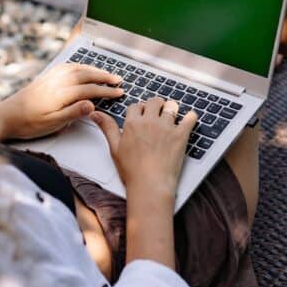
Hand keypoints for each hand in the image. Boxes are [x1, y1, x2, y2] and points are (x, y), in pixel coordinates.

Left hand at [0, 63, 123, 140]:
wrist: (6, 116)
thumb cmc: (28, 123)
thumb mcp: (53, 124)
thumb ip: (73, 113)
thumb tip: (92, 104)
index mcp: (60, 94)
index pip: (90, 89)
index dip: (106, 91)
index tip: (119, 92)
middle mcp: (56, 81)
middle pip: (86, 75)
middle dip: (104, 76)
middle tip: (118, 80)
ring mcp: (50, 77)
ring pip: (77, 68)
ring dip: (93, 69)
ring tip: (105, 73)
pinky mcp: (45, 77)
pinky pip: (66, 66)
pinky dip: (79, 65)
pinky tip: (82, 68)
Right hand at [92, 98, 197, 268]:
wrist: (150, 185)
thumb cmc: (132, 171)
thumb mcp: (114, 148)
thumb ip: (107, 127)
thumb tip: (95, 113)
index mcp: (133, 123)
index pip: (136, 106)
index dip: (140, 109)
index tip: (142, 115)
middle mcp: (150, 121)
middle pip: (154, 101)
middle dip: (156, 105)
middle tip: (157, 113)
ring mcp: (167, 127)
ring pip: (172, 106)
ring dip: (172, 109)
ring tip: (172, 116)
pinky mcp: (181, 135)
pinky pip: (190, 118)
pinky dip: (191, 117)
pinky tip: (189, 119)